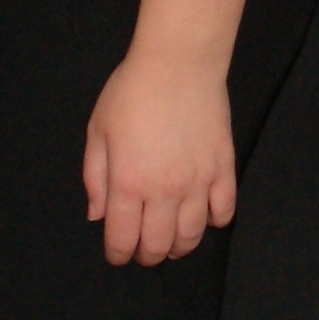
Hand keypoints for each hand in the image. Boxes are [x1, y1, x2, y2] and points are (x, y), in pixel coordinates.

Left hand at [84, 44, 235, 265]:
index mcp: (129, 183)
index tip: (117, 253)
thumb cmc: (131, 92)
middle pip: (158, 245)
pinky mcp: (223, 169)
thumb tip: (98, 216)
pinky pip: (224, 211)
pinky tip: (202, 216)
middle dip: (147, 256)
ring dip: (179, 247)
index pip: (123, 239)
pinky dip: (213, 221)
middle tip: (142, 250)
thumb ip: (95, 178)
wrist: (179, 63)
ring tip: (171, 243)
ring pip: (192, 235)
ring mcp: (198, 181)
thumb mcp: (98, 131)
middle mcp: (165, 190)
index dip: (118, 254)